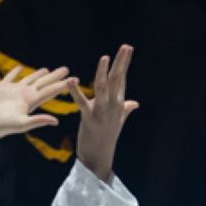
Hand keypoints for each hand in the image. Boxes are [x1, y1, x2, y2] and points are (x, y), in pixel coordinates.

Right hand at [0, 65, 74, 153]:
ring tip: (47, 70)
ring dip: (38, 74)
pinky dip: (15, 72)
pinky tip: (20, 68)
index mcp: (30, 101)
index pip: (50, 90)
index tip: (74, 79)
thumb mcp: (21, 124)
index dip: (62, 85)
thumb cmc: (1, 126)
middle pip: (43, 83)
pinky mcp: (0, 87)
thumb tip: (56, 122)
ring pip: (29, 79)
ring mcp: (12, 90)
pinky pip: (10, 77)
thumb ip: (38, 120)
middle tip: (66, 69)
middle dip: (55, 76)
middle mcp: (24, 94)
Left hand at [71, 45, 138, 182]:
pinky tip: (70, 81)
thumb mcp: (118, 122)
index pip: (122, 79)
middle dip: (121, 63)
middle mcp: (113, 106)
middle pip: (117, 80)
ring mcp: (102, 113)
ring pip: (103, 89)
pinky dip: (75, 92)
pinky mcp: (89, 119)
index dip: (123, 63)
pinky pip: (82, 103)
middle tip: (125, 47)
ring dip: (102, 73)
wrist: (99, 158)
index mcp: (118, 104)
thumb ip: (125, 109)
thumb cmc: (107, 138)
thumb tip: (135, 103)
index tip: (127, 49)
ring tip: (104, 58)